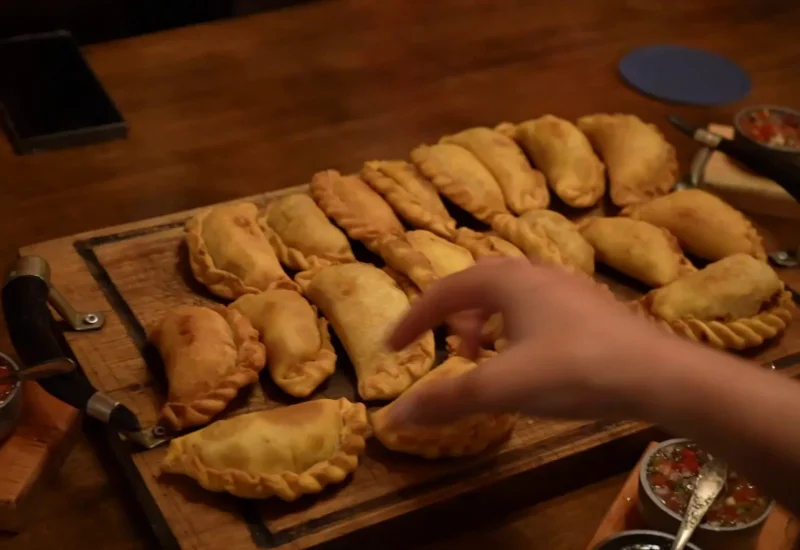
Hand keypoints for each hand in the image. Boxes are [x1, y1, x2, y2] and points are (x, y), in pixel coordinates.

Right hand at [387, 258, 675, 423]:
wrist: (661, 374)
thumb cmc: (575, 370)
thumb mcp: (504, 386)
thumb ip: (448, 398)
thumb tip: (394, 415)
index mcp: (507, 279)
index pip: (444, 292)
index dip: (413, 319)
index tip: (393, 346)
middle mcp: (535, 272)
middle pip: (477, 287)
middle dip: (453, 319)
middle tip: (449, 352)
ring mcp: (567, 287)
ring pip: (510, 298)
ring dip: (486, 326)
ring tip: (487, 361)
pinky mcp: (590, 307)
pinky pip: (537, 310)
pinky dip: (516, 331)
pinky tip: (531, 363)